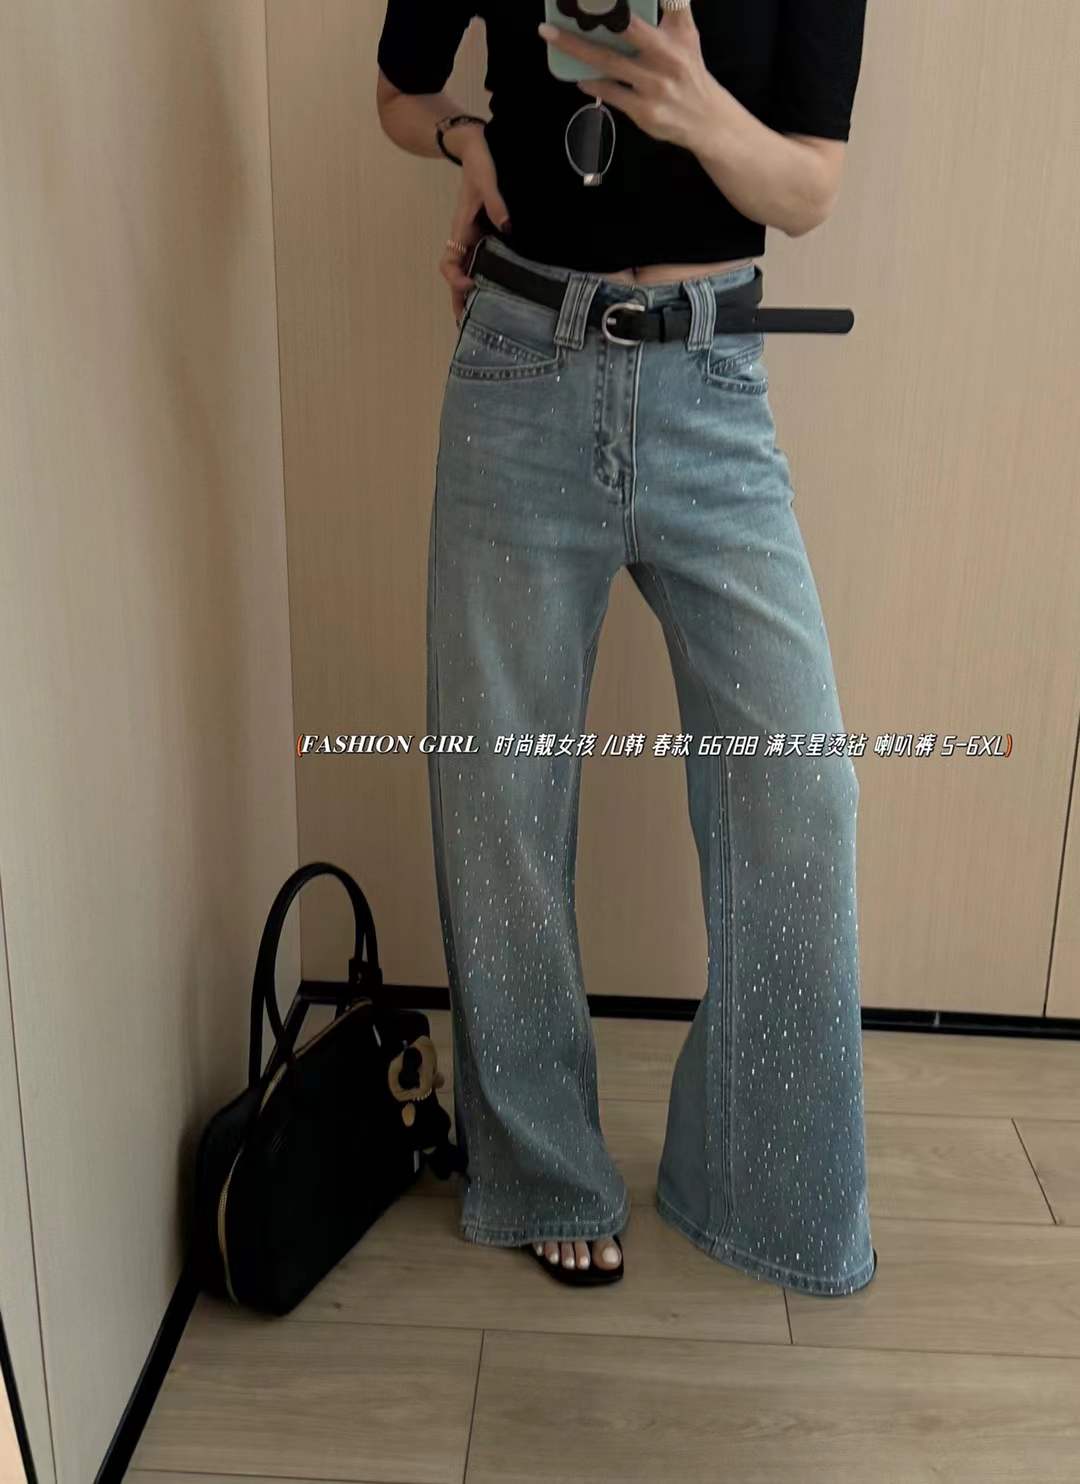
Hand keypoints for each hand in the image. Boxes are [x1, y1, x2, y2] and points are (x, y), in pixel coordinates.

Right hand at [439, 128, 510, 324]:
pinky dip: (487, 277)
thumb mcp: (486, 178)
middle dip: (460, 300)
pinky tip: (499, 290)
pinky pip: (485, 259)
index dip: (456, 278)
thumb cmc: (478, 159)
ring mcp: (475, 236)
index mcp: (461, 226)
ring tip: (482, 318)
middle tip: (466, 325)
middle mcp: (466, 236)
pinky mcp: (486, 232)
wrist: (474, 144)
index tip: (470, 286)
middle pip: (458, 274)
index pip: (450, 261)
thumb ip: (495, 202)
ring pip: (471, 270)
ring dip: (472, 293)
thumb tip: (506, 228)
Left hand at [537, 9, 720, 152]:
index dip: (625, 3)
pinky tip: (577, 75)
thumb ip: (672, 6)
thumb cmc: (688, 70)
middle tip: (562, 4)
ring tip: (550, 34)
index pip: (656, 5)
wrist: (705, 120)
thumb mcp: (686, 33)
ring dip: (576, 48)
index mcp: (676, 34)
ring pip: (608, 62)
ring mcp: (654, 86)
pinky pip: (611, 93)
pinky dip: (592, 83)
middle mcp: (666, 58)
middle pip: (625, 29)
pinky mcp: (644, 111)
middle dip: (594, 14)